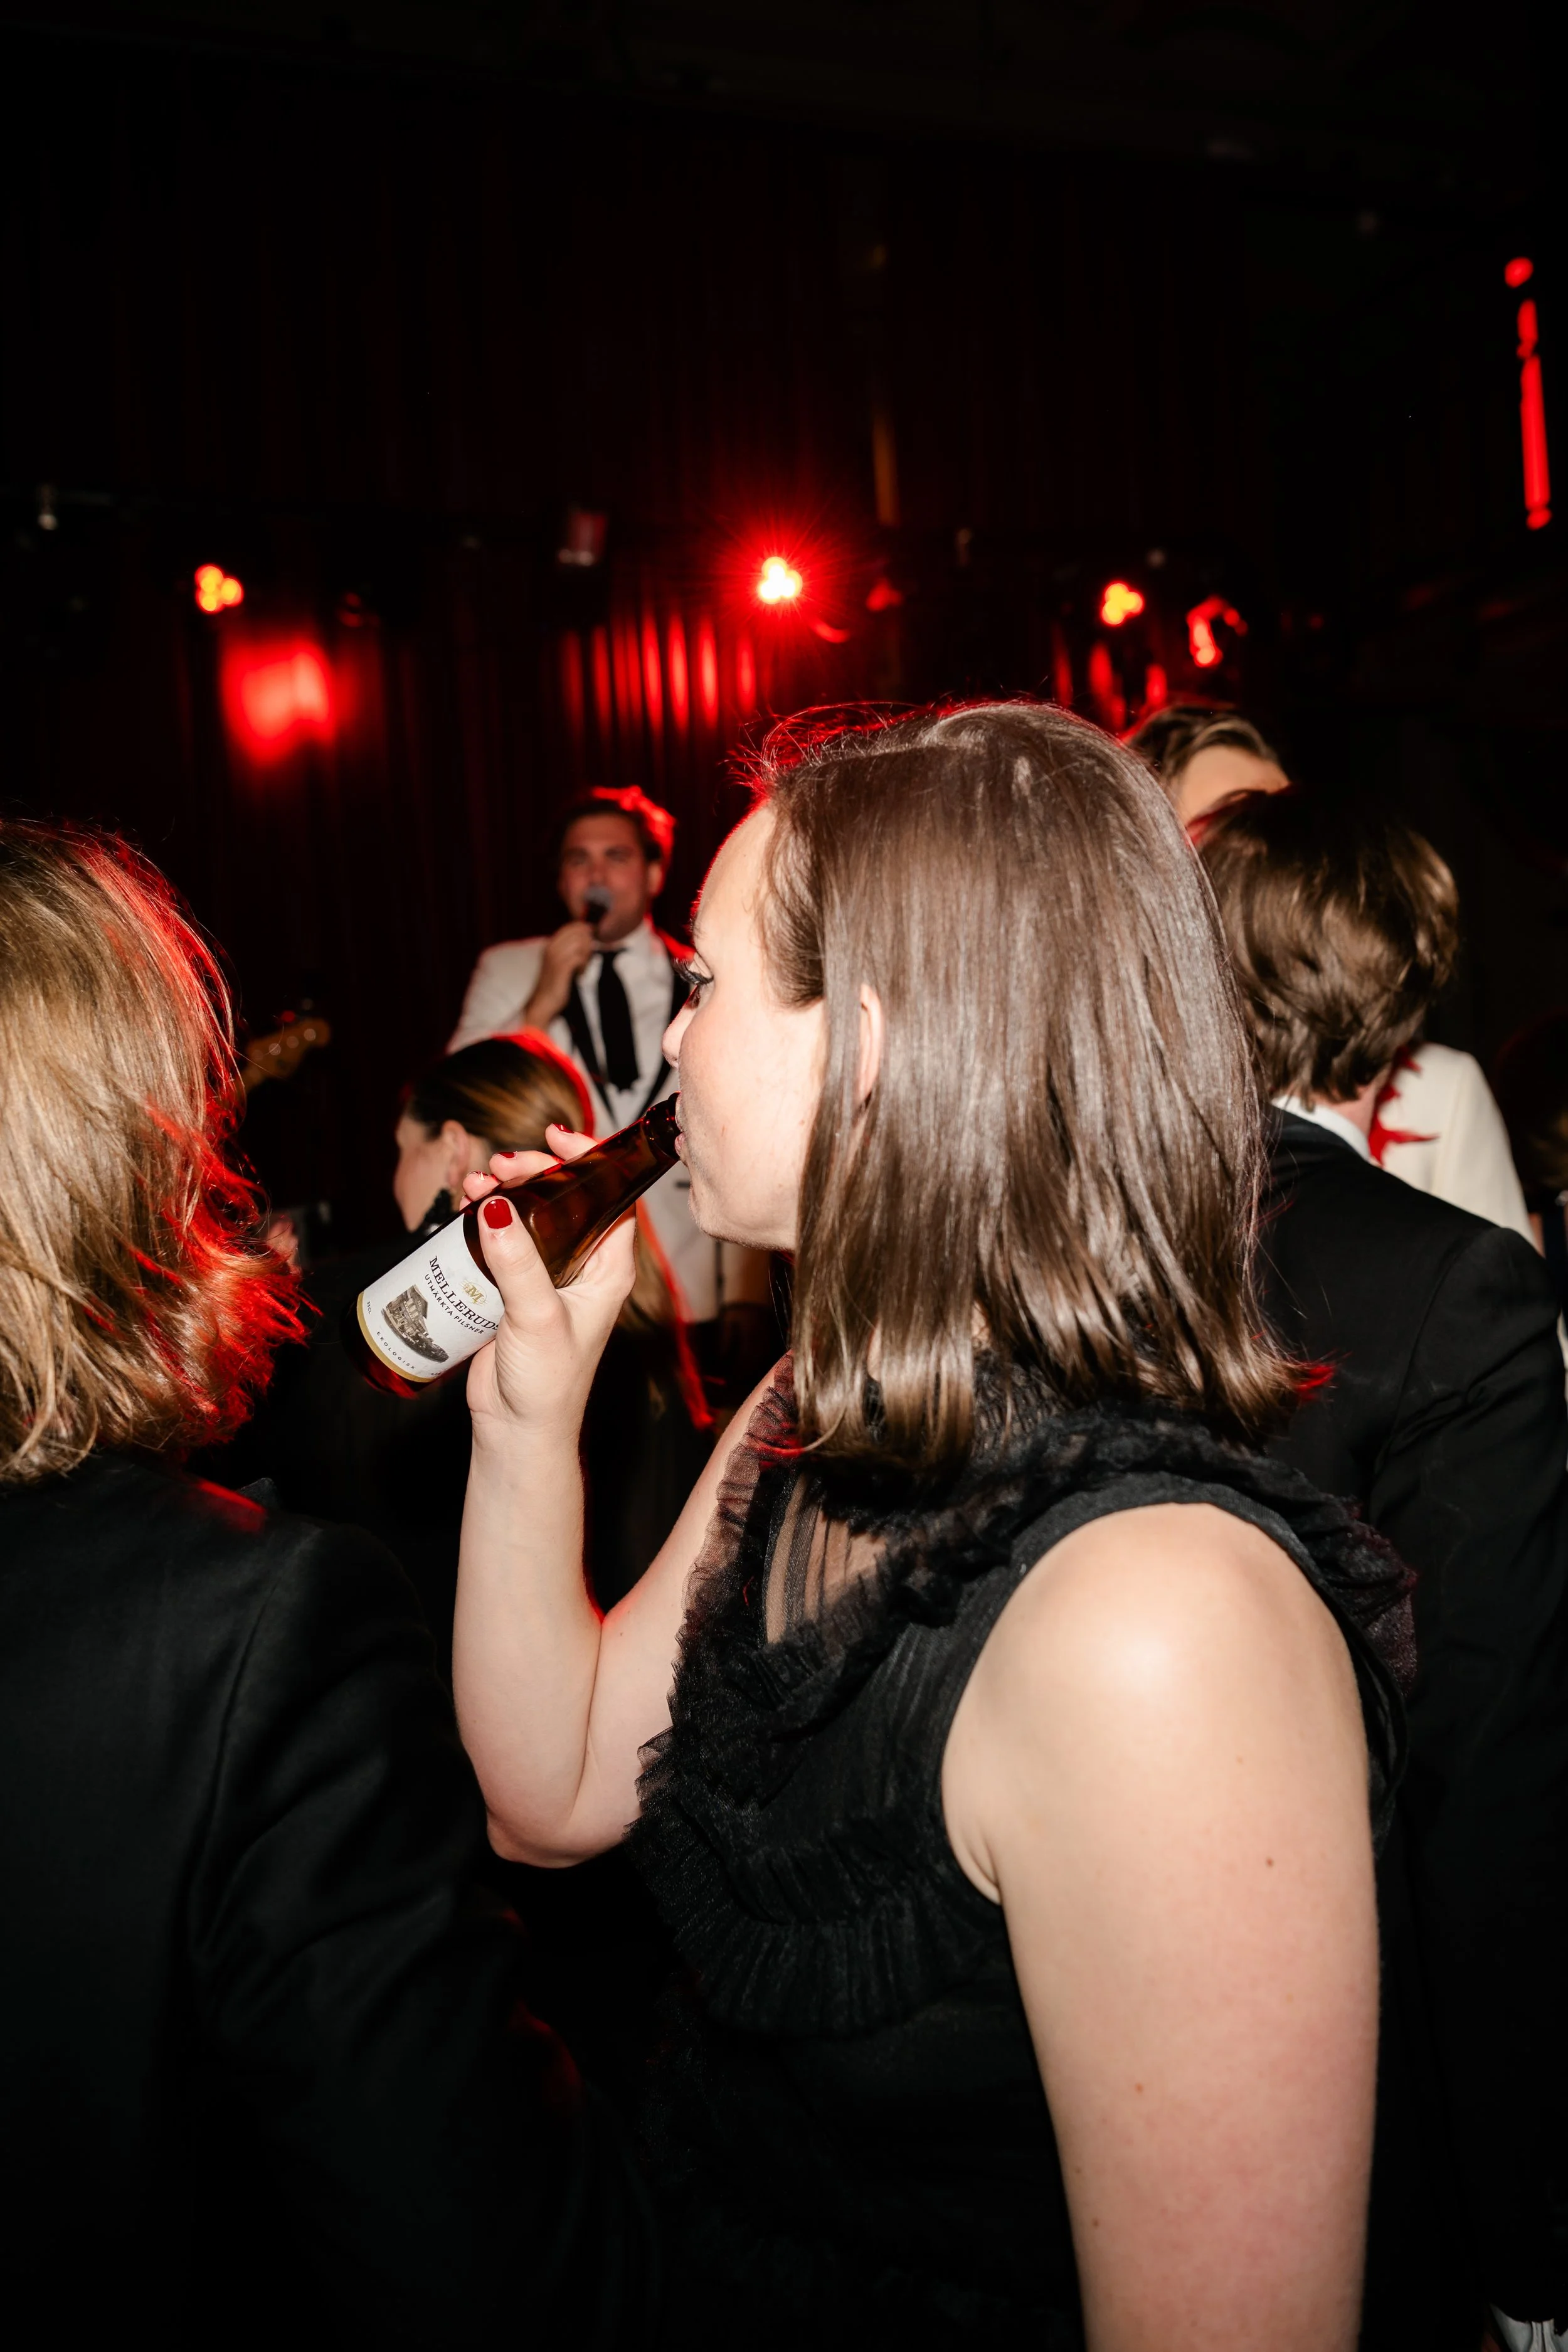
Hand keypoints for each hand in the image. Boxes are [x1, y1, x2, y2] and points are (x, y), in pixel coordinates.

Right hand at [460, 1125, 636, 1441]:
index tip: (558, 1138)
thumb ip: (518, 1263)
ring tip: (475, 1185)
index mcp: (608, 1269)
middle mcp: (581, 1267)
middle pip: (563, 1198)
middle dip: (533, 1172)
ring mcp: (545, 1276)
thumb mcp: (537, 1317)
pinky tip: (465, 1209)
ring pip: (527, 1216)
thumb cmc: (549, 1384)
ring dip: (502, 1193)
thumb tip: (497, 1208)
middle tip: (502, 1165)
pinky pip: (500, 1241)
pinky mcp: (512, 1289)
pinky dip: (483, 1219)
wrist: (518, 1430)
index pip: (610, 1197)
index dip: (589, 1161)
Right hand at [522, 921, 597, 1024]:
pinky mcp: (561, 967)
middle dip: (588, 944)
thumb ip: (569, 950)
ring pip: (581, 943)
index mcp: (550, 944)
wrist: (543, 1003)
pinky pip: (579, 957)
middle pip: (578, 933)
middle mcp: (551, 947)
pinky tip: (580, 974)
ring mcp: (555, 956)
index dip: (585, 930)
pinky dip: (584, 965)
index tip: (592, 940)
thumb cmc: (554, 984)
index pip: (571, 927)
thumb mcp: (559, 963)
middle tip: (587, 959)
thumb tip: (588, 939)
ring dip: (587, 955)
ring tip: (583, 967)